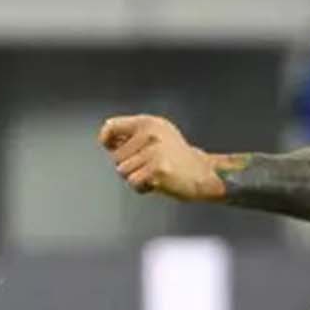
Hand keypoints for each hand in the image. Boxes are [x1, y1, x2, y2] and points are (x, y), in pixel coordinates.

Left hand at [99, 114, 225, 203]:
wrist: (203, 173)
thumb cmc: (177, 157)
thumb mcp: (157, 135)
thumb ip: (133, 134)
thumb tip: (106, 140)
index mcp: (148, 122)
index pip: (111, 127)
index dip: (106, 140)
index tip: (111, 148)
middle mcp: (150, 133)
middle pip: (116, 157)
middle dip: (128, 166)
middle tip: (148, 165)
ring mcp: (154, 151)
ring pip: (123, 171)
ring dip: (135, 178)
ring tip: (154, 173)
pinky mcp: (157, 169)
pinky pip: (134, 182)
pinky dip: (142, 187)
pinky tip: (157, 182)